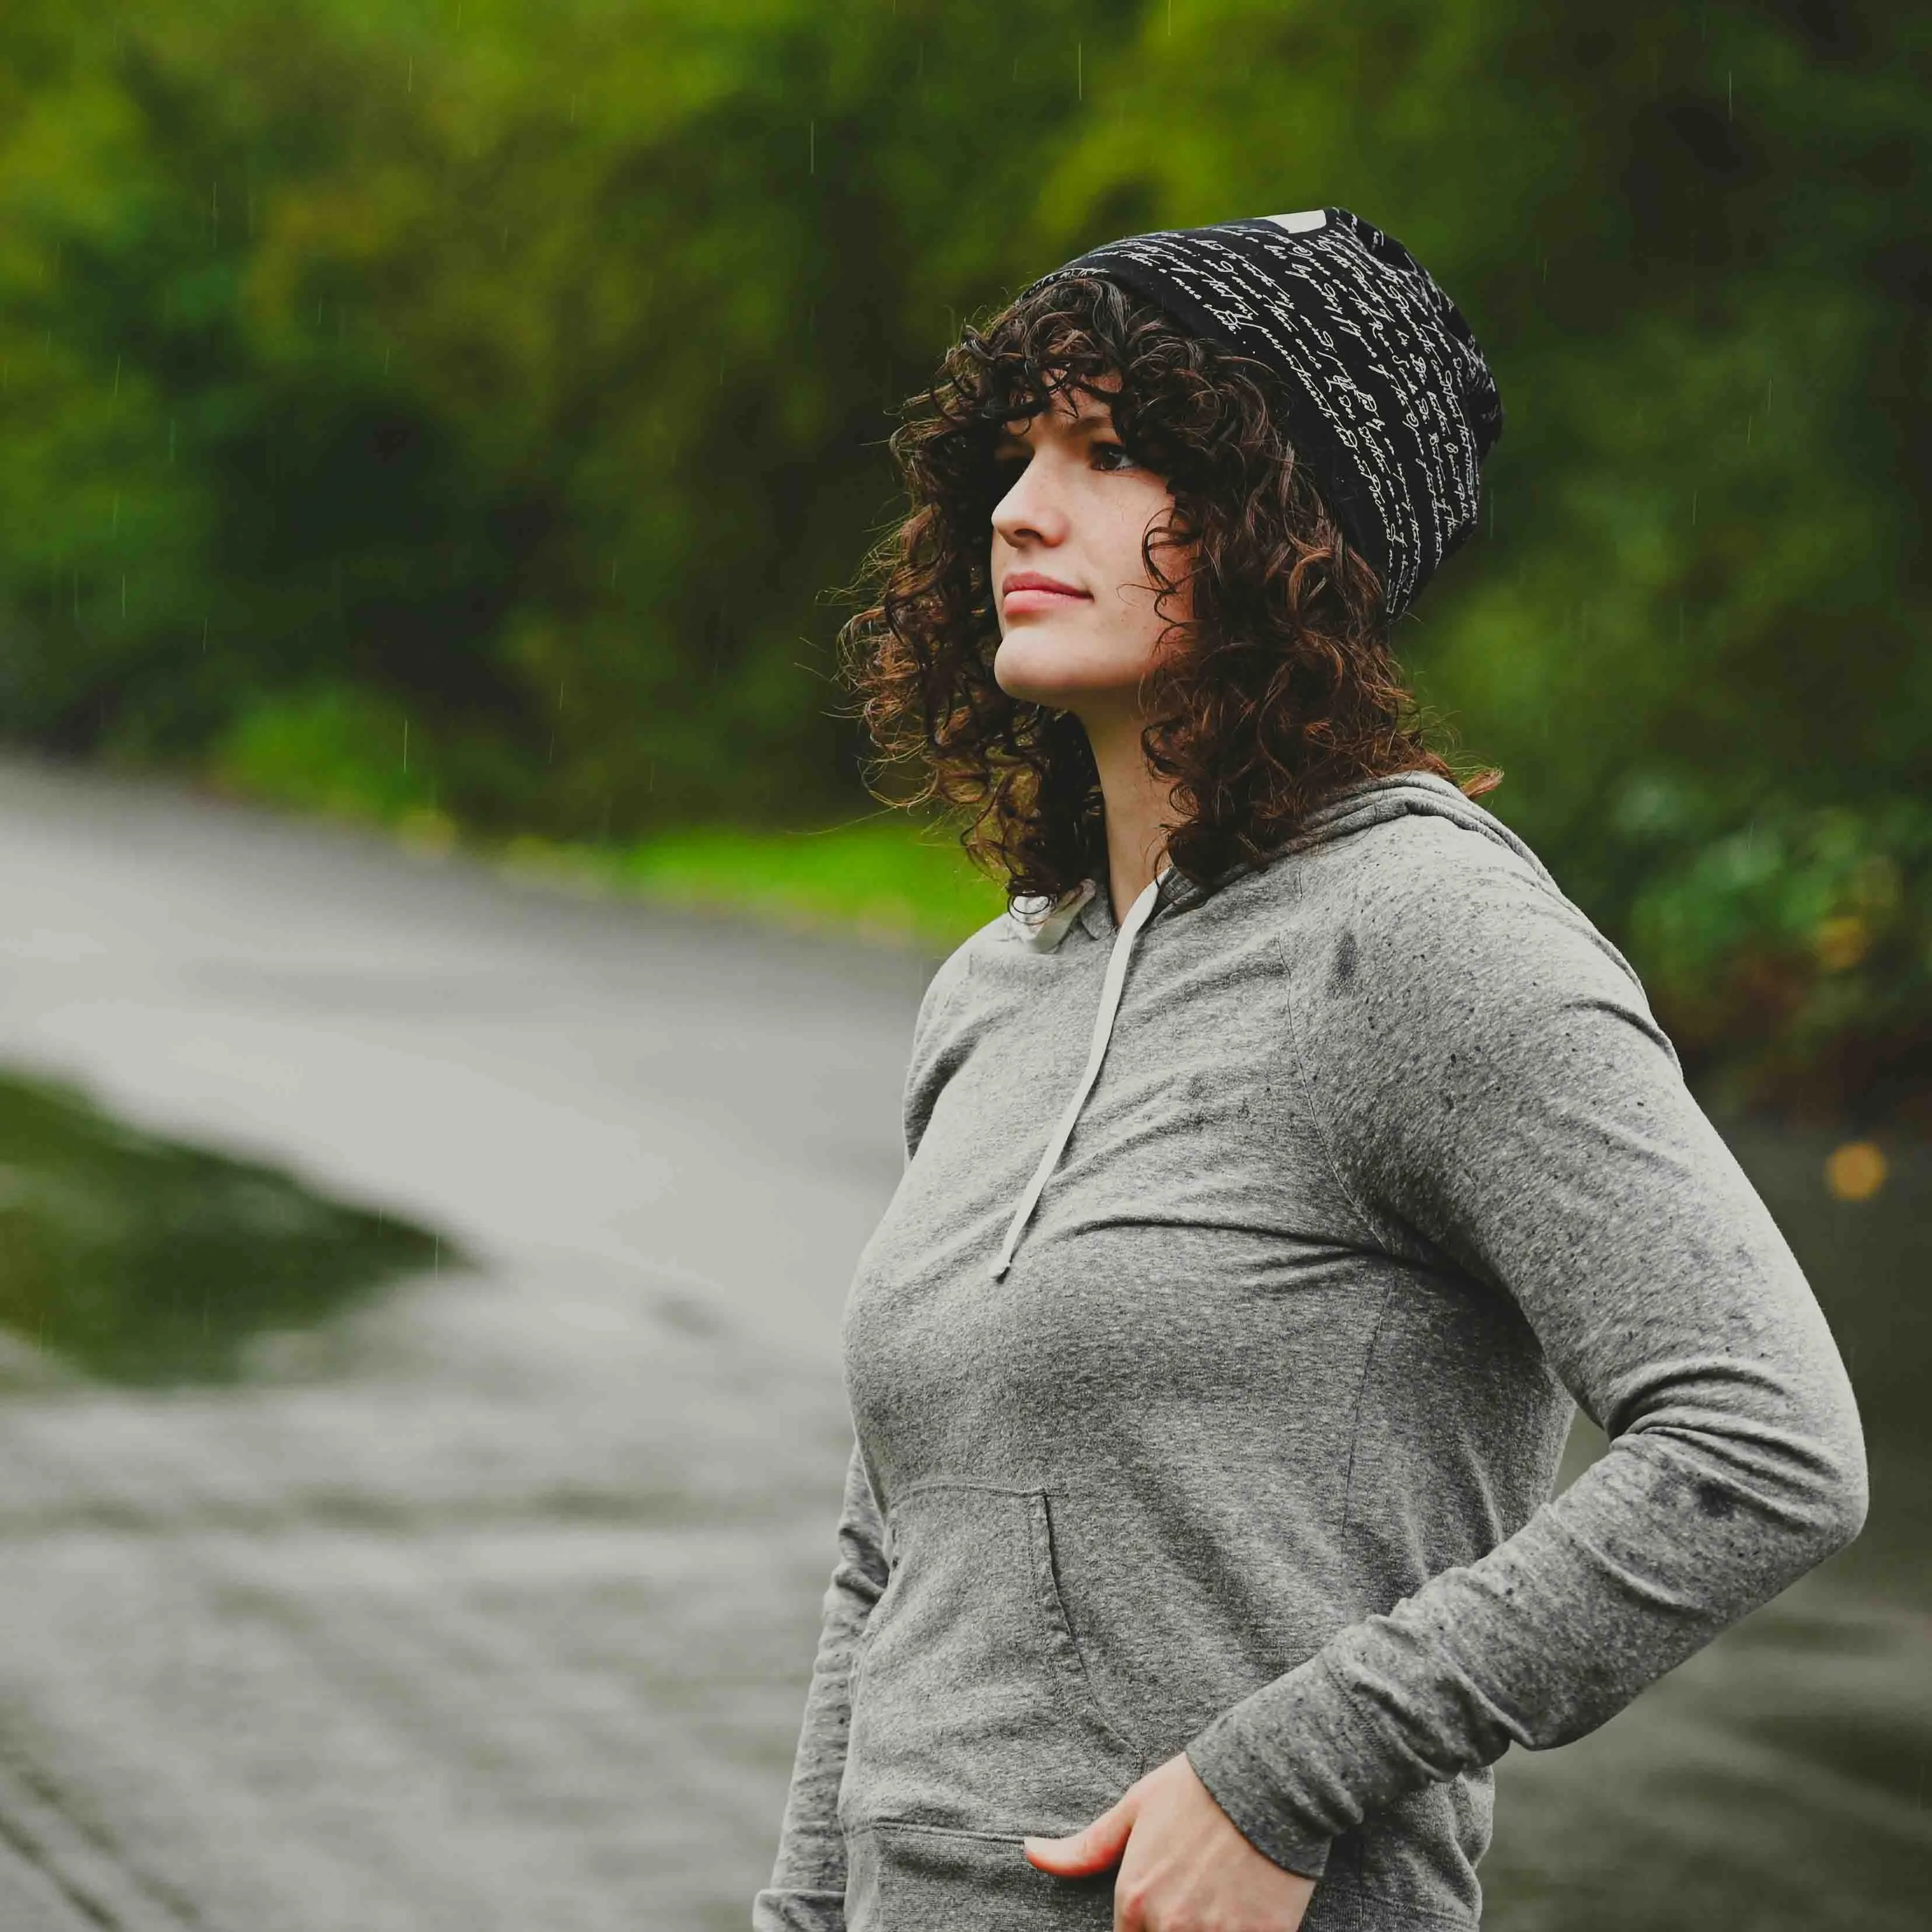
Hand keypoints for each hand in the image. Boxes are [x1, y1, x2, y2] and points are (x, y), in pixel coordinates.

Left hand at [1023, 1751, 1316, 1929]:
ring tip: (1215, 1902)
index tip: (1158, 1907)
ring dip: (1201, 1931)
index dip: (1142, 1928)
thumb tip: (1032, 1852)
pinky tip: (1244, 1910)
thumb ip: (1084, 1848)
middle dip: (1171, 1927)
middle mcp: (1169, 1925)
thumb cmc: (1197, 1789)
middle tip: (1192, 1897)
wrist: (1268, 1779)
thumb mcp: (1134, 1809)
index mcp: (1135, 1899)